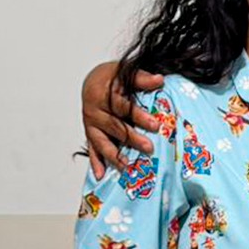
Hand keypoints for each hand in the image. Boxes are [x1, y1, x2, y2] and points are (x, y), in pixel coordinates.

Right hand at [81, 61, 163, 178]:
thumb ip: (142, 78)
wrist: (92, 81)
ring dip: (114, 155)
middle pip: (114, 127)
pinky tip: (101, 175)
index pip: (123, 107)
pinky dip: (95, 163)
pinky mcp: (90, 133)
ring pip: (102, 141)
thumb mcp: (125, 73)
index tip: (156, 125)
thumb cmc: (111, 78)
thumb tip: (159, 79)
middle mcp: (94, 111)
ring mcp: (91, 124)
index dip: (139, 116)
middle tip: (149, 147)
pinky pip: (92, 149)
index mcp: (104, 95)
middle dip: (132, 138)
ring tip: (126, 166)